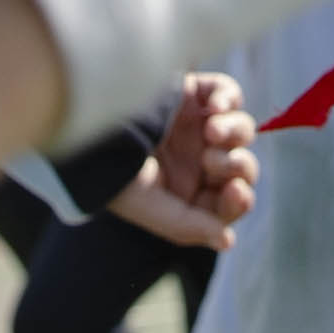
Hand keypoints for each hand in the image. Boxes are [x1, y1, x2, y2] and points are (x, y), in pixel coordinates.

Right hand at [105, 71, 255, 250]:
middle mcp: (194, 158)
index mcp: (186, 190)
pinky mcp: (193, 92)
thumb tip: (227, 240)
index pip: (228, 202)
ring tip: (212, 131)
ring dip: (236, 133)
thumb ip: (188, 226)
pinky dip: (229, 99)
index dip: (239, 200)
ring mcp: (196, 123)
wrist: (92, 120)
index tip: (235, 192)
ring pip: (241, 130)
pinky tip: (215, 108)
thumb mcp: (147, 206)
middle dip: (237, 166)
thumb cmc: (113, 168)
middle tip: (211, 161)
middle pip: (241, 166)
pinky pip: (229, 94)